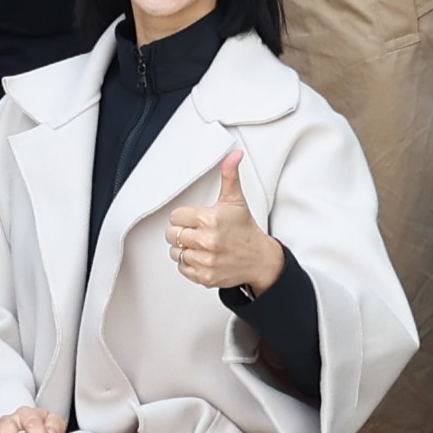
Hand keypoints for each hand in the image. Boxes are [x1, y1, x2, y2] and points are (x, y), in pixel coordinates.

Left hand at [165, 146, 287, 295]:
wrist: (260, 259)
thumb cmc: (245, 230)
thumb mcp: (236, 200)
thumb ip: (230, 175)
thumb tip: (234, 155)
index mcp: (210, 219)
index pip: (176, 217)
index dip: (184, 217)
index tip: (195, 219)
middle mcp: (207, 241)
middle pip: (172, 235)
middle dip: (182, 232)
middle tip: (196, 232)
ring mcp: (206, 260)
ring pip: (175, 252)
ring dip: (184, 248)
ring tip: (199, 245)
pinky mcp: (205, 276)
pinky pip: (183, 268)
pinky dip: (189, 264)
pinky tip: (202, 257)